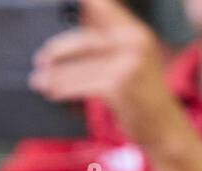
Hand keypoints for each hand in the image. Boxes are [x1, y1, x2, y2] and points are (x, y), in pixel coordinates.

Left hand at [29, 0, 183, 152]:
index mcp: (135, 32)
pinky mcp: (119, 86)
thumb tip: (75, 29)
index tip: (64, 3)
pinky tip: (52, 92)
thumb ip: (106, 42)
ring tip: (38, 81)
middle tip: (40, 59)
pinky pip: (82, 85)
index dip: (84, 4)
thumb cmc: (141, 96)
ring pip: (81, 66)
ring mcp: (128, 64)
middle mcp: (134, 43)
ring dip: (55, 75)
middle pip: (85, 40)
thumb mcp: (130, 61)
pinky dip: (64, 89)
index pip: (104, 7)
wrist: (163, 127)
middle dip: (58, 49)